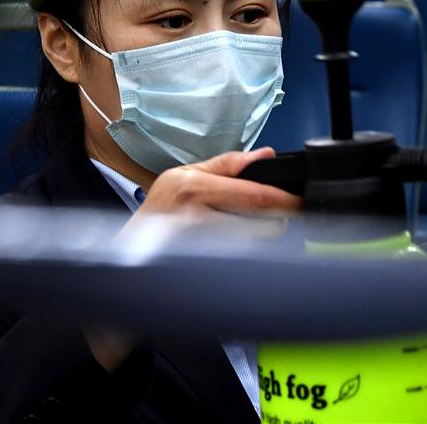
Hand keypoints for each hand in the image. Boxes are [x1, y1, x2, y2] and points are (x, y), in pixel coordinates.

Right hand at [85, 148, 300, 371]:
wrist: (126, 253)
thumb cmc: (158, 211)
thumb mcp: (185, 175)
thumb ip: (227, 164)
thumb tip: (265, 155)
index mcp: (193, 188)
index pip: (253, 196)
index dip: (284, 200)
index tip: (300, 201)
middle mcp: (195, 219)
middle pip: (261, 228)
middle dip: (276, 225)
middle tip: (275, 221)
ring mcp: (198, 250)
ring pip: (254, 249)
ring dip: (262, 243)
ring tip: (248, 235)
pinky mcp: (202, 272)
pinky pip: (241, 266)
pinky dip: (247, 259)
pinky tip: (235, 253)